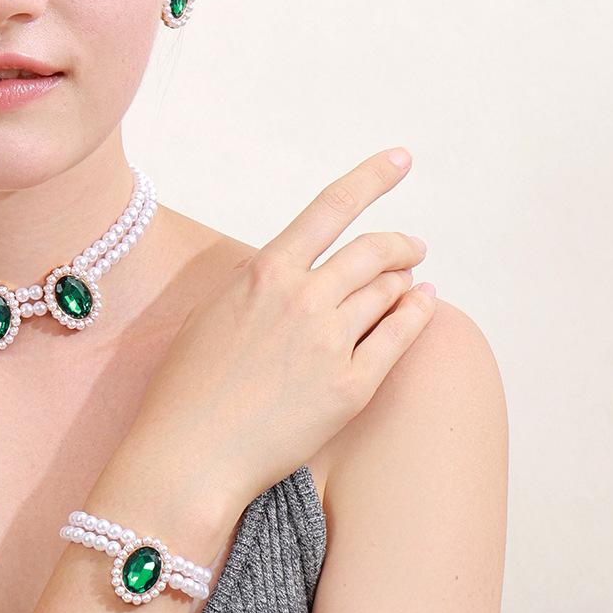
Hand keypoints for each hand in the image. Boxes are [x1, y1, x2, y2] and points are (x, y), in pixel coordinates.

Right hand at [130, 147, 435, 517]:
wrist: (189, 454)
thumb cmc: (188, 386)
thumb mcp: (214, 312)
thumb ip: (258, 284)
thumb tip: (295, 269)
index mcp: (264, 272)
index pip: (330, 208)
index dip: (372, 178)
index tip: (401, 158)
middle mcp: (302, 298)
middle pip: (372, 251)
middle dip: (400, 243)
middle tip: (413, 247)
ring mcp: (330, 342)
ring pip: (388, 291)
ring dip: (406, 279)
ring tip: (411, 281)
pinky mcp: (351, 387)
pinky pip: (400, 336)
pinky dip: (417, 313)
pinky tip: (423, 305)